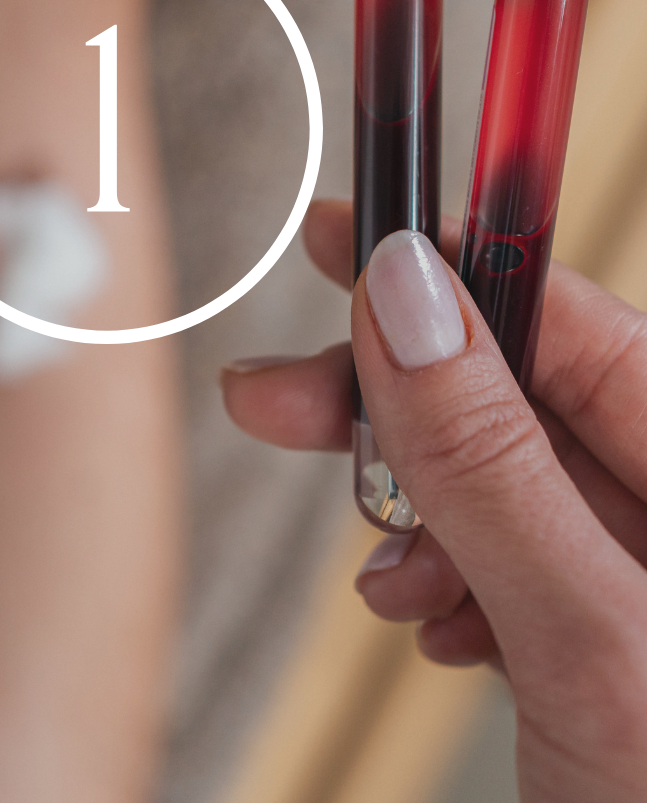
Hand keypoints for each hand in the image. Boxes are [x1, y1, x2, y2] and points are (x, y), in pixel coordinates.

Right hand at [222, 199, 646, 802]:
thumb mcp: (594, 643)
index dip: (453, 268)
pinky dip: (452, 575)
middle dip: (394, 403)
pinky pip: (515, 557)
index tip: (345, 240)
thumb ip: (494, 464)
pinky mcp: (611, 627)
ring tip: (383, 575)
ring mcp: (643, 572)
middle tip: (273, 400)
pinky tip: (432, 618)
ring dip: (418, 509)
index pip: (572, 321)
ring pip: (505, 481)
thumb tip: (404, 299)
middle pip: (522, 395)